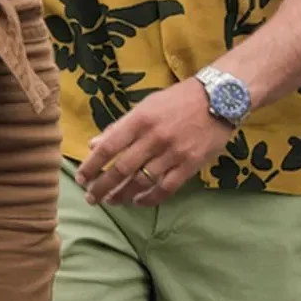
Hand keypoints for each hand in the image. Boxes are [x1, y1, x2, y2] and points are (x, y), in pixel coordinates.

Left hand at [75, 79, 231, 205]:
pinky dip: (149, 199)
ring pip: (141, 182)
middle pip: (121, 169)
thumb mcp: (146, 106)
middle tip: (91, 198)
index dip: (92, 166)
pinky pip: (165, 189)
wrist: (219, 99)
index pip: (108, 147)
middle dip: (102, 187)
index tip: (81, 178)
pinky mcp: (190, 165)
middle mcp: (154, 138)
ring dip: (122, 195)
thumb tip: (94, 144)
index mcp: (140, 119)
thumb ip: (120, 126)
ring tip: (112, 201)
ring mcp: (173, 153)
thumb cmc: (178, 100)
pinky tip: (138, 201)